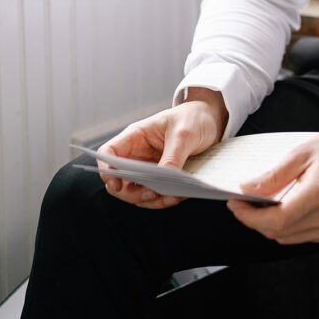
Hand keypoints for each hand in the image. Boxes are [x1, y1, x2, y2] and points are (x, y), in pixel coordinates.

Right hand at [97, 88, 226, 209]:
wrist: (211, 120)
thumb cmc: (193, 118)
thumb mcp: (185, 133)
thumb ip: (173, 155)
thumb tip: (163, 179)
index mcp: (136, 136)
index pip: (109, 153)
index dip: (107, 170)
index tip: (116, 184)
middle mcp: (138, 154)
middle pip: (120, 180)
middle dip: (132, 192)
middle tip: (153, 193)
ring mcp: (148, 168)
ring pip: (137, 192)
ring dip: (150, 199)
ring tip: (171, 197)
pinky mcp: (161, 178)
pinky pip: (155, 195)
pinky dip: (163, 200)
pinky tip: (177, 196)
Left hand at [226, 121, 318, 243]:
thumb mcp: (303, 151)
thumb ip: (274, 174)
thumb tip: (248, 188)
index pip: (276, 220)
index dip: (250, 217)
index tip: (235, 204)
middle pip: (279, 233)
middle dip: (255, 220)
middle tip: (243, 202)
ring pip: (289, 238)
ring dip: (270, 225)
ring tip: (260, 206)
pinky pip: (303, 237)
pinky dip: (288, 227)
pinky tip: (284, 210)